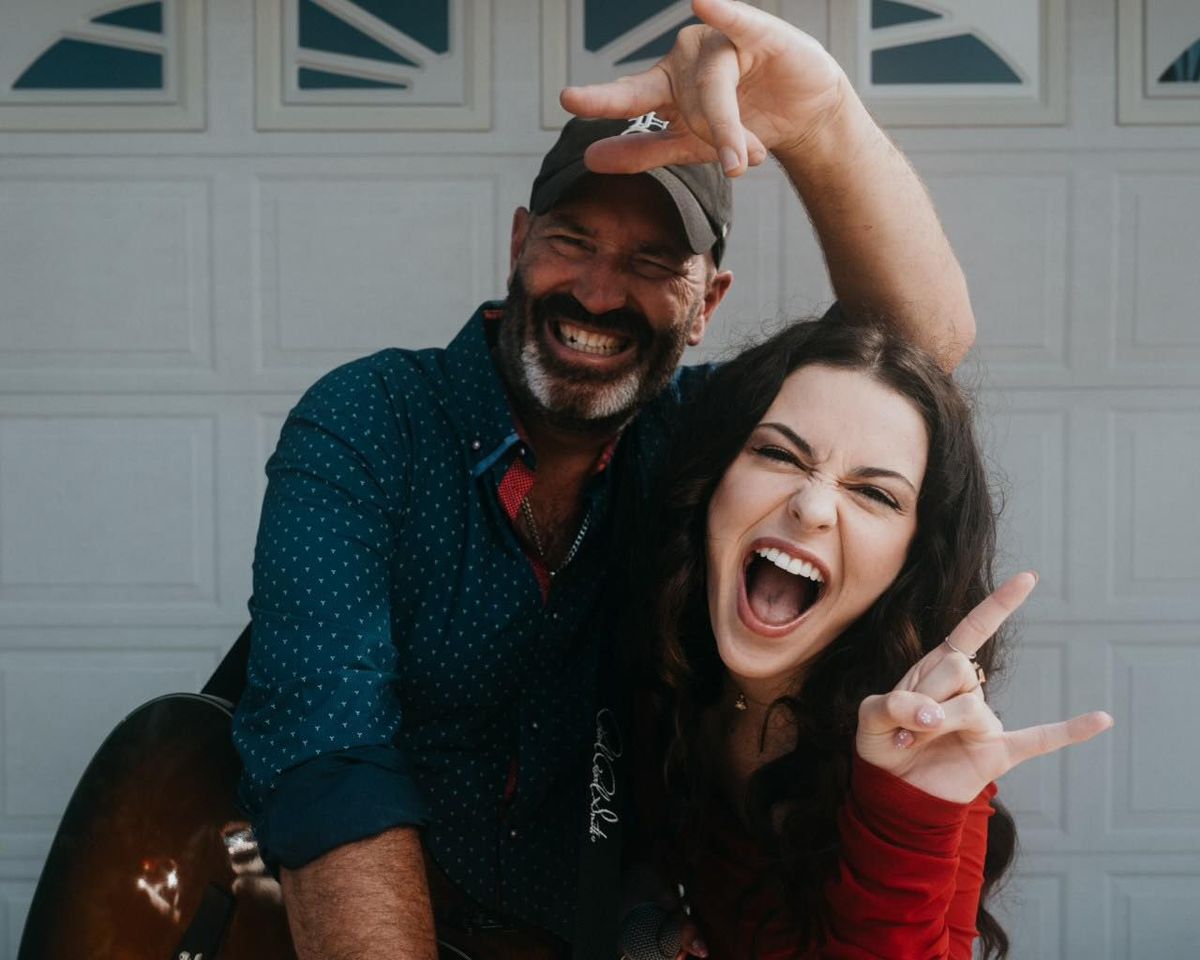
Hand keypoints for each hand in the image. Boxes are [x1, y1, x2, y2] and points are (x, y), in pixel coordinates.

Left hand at [559, 0, 847, 176]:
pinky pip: (736, 21)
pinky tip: (703, 0)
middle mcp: (686, 60)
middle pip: (683, 104)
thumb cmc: (741, 124)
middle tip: (733, 163)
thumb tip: (590, 159)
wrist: (803, 116)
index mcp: (665, 86)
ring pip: (715, 91)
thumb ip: (642, 152)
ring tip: (751, 159)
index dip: (600, 99)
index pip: (628, 95)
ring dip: (735, 131)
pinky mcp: (758, 34)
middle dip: (705, 133)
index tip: (568, 99)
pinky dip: (723, 12)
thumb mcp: (688, 146)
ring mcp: (720, 44)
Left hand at [855, 572, 1113, 803]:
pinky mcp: (997, 752)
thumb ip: (895, 706)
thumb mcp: (871, 717)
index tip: (1029, 578)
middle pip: (960, 669)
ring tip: (912, 741)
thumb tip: (933, 716)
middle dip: (923, 694)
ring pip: (971, 706)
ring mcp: (985, 721)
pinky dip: (1071, 730)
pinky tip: (1102, 719)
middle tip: (904, 721)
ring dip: (933, 723)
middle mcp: (967, 689)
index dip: (999, 605)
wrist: (892, 791)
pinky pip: (1040, 739)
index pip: (973, 630)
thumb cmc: (882, 744)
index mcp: (938, 668)